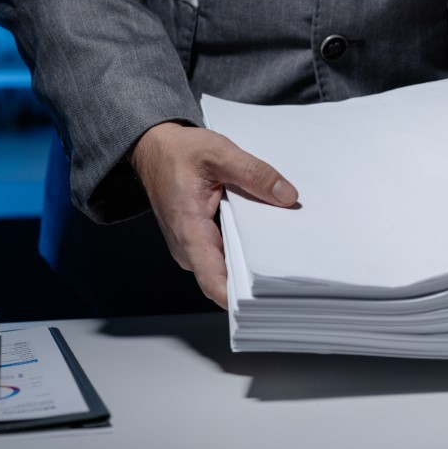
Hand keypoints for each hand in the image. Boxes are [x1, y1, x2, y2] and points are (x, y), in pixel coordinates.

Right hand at [129, 122, 298, 308]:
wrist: (154, 148)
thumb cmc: (178, 153)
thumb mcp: (219, 153)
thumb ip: (254, 173)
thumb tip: (286, 195)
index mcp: (189, 230)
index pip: (214, 280)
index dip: (240, 296)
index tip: (268, 300)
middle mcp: (189, 246)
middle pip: (228, 274)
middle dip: (258, 273)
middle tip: (293, 267)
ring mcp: (195, 245)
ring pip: (230, 262)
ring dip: (255, 256)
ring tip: (287, 247)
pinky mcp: (202, 240)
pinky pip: (228, 250)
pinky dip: (248, 243)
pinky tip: (269, 232)